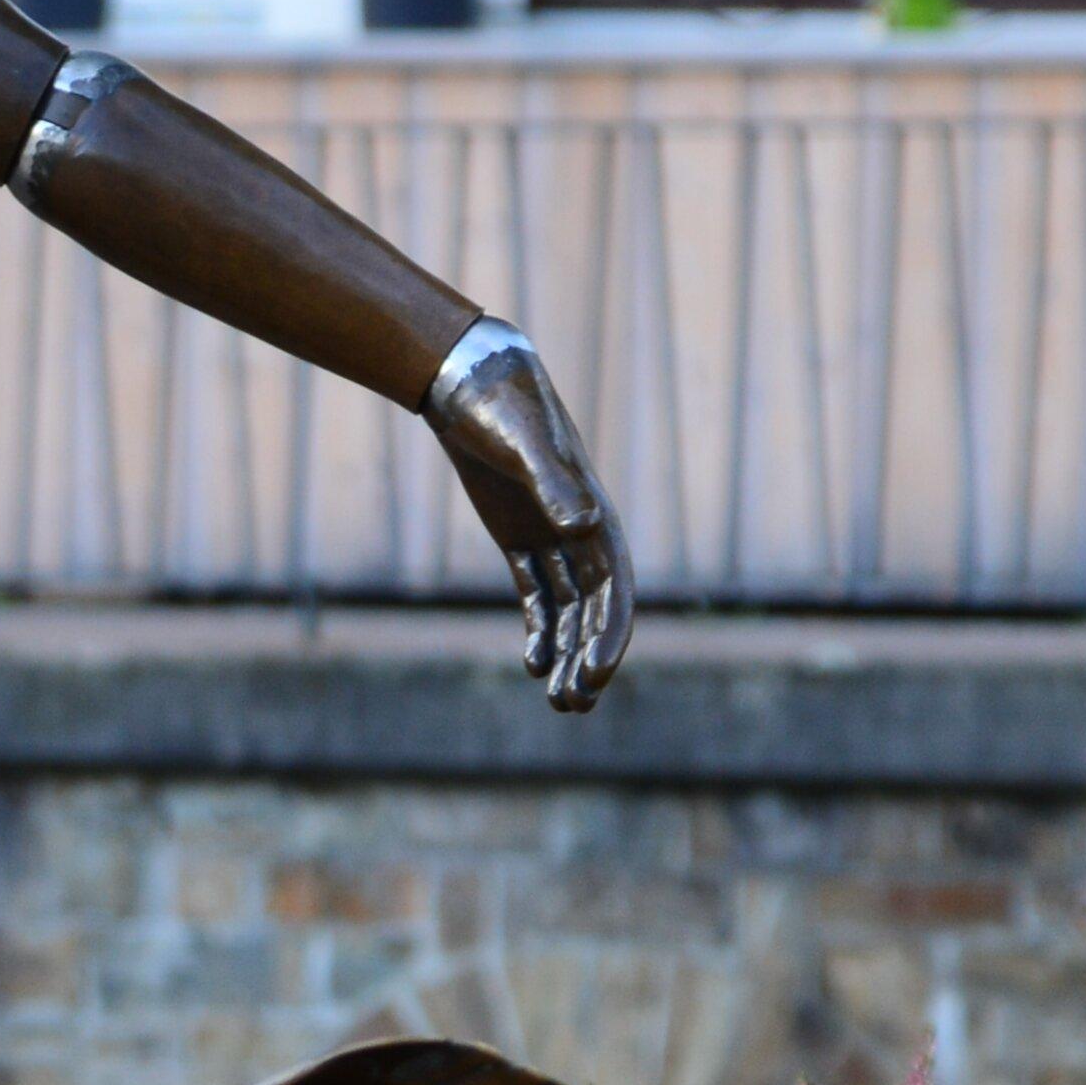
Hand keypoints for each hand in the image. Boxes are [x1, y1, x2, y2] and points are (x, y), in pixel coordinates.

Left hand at [426, 323, 632, 711]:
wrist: (471, 380)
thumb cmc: (503, 408)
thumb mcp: (526, 446)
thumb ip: (555, 486)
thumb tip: (584, 527)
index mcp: (595, 515)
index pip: (613, 589)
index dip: (609, 634)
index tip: (594, 674)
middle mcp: (581, 530)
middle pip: (594, 609)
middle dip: (589, 657)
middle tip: (574, 704)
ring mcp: (551, 534)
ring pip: (569, 609)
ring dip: (567, 652)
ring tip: (560, 702)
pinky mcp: (520, 537)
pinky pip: (538, 592)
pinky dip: (540, 628)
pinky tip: (534, 663)